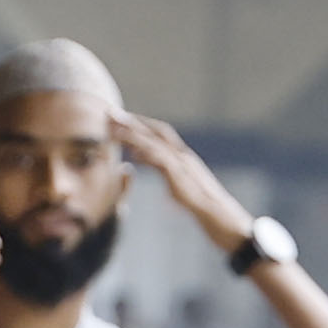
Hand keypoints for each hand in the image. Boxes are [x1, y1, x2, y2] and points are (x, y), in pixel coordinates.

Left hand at [113, 112, 242, 248]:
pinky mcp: (180, 175)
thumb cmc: (201, 204)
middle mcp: (182, 154)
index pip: (158, 134)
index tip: (121, 119)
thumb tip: (166, 187)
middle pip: (154, 131)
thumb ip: (171, 178)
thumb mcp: (183, 188)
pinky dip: (145, 154)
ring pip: (154, 142)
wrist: (218, 213)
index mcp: (182, 156)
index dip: (140, 124)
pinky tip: (132, 152)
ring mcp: (182, 163)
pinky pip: (160, 160)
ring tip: (114, 128)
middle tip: (110, 113)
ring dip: (133, 134)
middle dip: (132, 121)